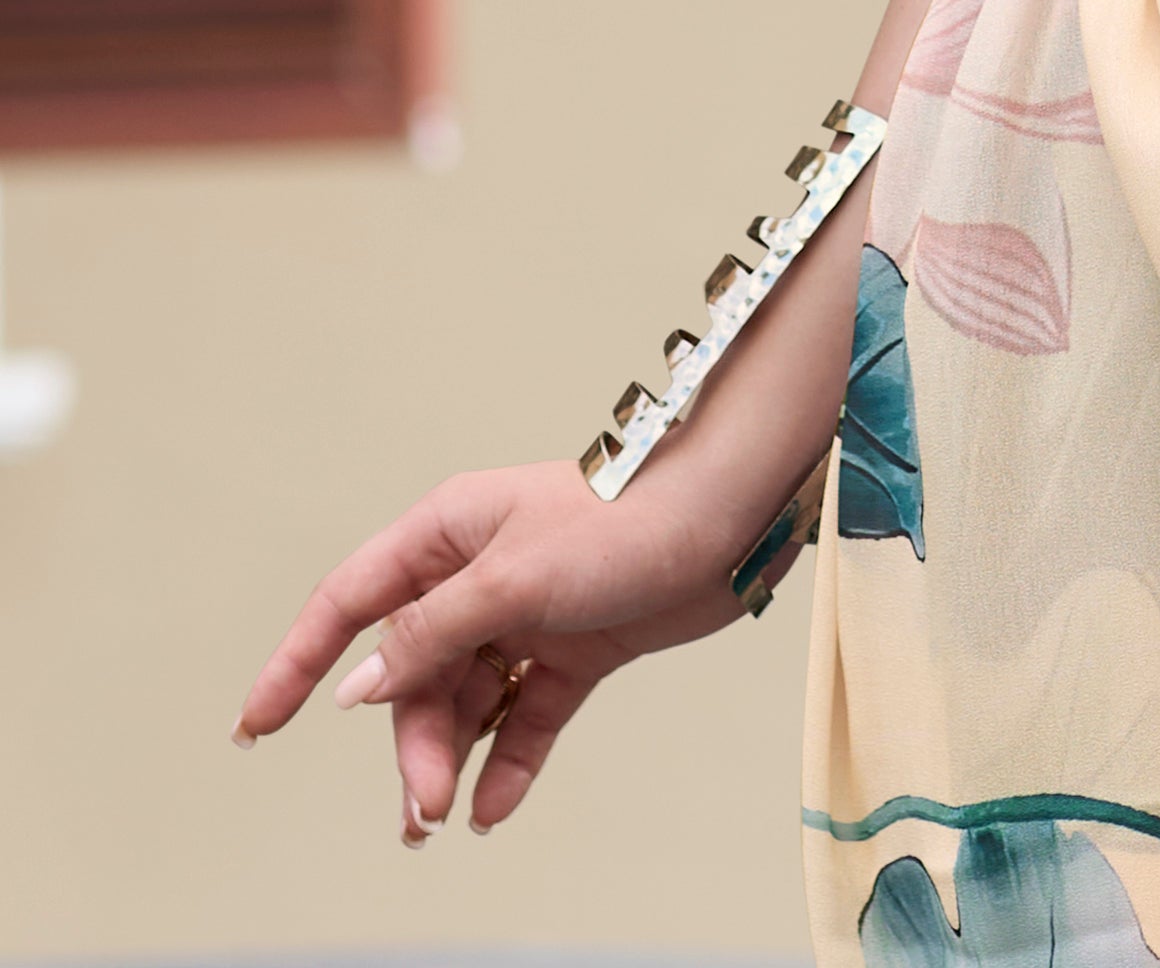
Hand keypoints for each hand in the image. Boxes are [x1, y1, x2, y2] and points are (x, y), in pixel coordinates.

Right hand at [233, 451, 782, 840]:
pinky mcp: (574, 649)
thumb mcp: (512, 578)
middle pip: (412, 672)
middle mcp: (479, 574)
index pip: (350, 602)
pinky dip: (506, 762)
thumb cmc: (623, 519)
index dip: (298, 662)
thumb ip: (430, 635)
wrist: (727, 520)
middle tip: (421, 805)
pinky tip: (493, 806)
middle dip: (409, 741)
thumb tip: (358, 689)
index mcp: (448, 533)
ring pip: (464, 701)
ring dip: (450, 759)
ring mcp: (527, 614)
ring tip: (447, 816)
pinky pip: (522, 717)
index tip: (255, 725)